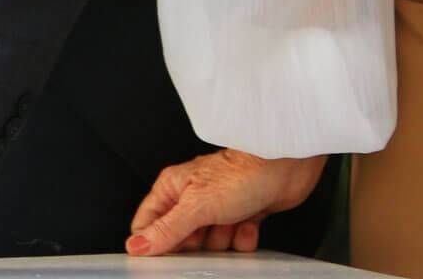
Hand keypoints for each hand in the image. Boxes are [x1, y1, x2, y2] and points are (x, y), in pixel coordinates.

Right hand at [128, 148, 326, 254]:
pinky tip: (249, 223)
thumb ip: (167, 230)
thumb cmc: (241, 173)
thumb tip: (136, 245)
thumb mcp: (196, 207)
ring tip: (233, 221)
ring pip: (211, 242)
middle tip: (208, 231)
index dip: (156, 242)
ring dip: (225, 238)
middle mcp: (191, 197)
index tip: (171, 254)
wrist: (285, 168)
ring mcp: (217, 207)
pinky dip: (244, 237)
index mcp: (171, 188)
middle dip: (198, 242)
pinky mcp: (241, 215)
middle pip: (182, 238)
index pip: (148, 224)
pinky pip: (234, 241)